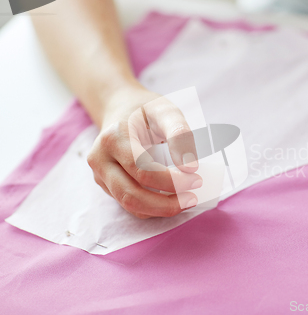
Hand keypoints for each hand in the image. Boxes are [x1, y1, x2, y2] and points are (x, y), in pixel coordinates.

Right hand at [87, 88, 201, 218]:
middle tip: (192, 199)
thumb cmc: (145, 110)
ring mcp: (99, 174)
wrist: (119, 108)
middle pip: (131, 194)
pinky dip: (152, 209)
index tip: (196, 179)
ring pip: (129, 205)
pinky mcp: (105, 184)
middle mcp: (100, 159)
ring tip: (185, 202)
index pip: (142, 170)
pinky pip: (129, 204)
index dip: (171, 180)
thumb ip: (179, 134)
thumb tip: (190, 166)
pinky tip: (172, 200)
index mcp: (113, 138)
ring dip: (160, 210)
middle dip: (166, 203)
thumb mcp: (165, 111)